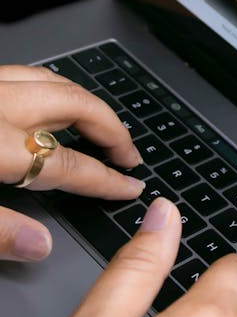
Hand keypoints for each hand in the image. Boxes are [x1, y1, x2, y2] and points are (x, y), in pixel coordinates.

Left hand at [0, 65, 143, 260]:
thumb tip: (39, 245)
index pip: (68, 164)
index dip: (105, 180)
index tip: (130, 188)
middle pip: (74, 105)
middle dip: (110, 129)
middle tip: (127, 153)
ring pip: (53, 80)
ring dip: (84, 102)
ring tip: (99, 124)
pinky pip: (27, 72)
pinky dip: (52, 86)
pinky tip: (51, 101)